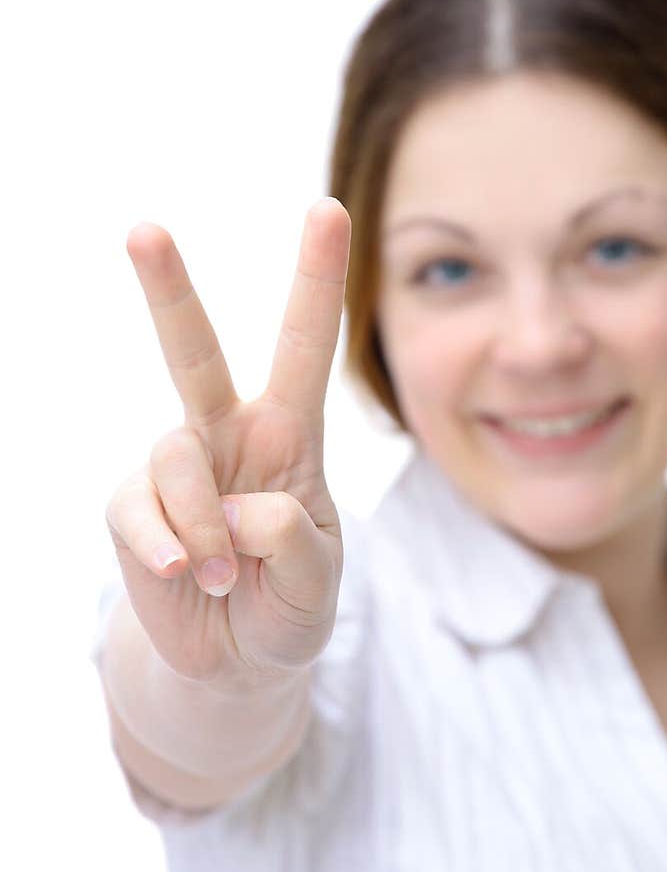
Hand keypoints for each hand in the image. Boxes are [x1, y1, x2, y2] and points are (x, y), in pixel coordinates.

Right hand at [104, 198, 351, 689]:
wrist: (233, 663)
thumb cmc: (289, 605)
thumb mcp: (318, 581)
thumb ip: (293, 541)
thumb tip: (231, 510)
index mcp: (290, 434)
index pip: (305, 345)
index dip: (316, 278)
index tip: (329, 208)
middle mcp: (227, 435)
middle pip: (194, 351)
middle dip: (167, 291)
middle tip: (143, 229)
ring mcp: (175, 470)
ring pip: (174, 456)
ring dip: (205, 527)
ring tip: (223, 577)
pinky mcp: (131, 508)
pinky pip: (136, 509)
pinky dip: (166, 544)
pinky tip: (182, 574)